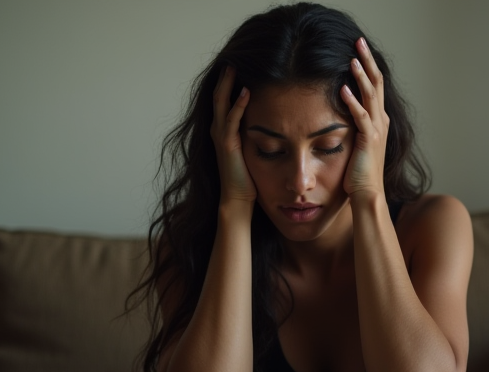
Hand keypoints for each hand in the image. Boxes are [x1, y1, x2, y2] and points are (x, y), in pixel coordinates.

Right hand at [210, 66, 255, 203]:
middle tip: (235, 57)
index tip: (241, 65)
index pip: (224, 98)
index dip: (230, 81)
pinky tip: (246, 91)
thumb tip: (270, 119)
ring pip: (221, 102)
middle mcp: (219, 129)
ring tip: (235, 66)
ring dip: (228, 83)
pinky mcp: (227, 144)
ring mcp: (221, 136)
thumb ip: (254, 132)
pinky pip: (232, 120)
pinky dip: (238, 104)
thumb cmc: (247, 176)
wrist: (238, 198)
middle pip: (219, 95)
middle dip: (226, 76)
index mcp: (224, 129)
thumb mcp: (251, 148)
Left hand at [340, 37, 388, 197]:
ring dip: (361, 76)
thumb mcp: (356, 144)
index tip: (357, 49)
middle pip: (376, 83)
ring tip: (352, 59)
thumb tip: (337, 111)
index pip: (374, 86)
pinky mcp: (368, 140)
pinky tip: (343, 89)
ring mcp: (376, 130)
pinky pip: (360, 117)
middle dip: (367, 61)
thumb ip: (352, 126)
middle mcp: (381, 121)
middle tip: (358, 41)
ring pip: (371, 96)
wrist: (368, 194)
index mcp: (379, 120)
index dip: (368, 66)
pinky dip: (352, 102)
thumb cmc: (358, 173)